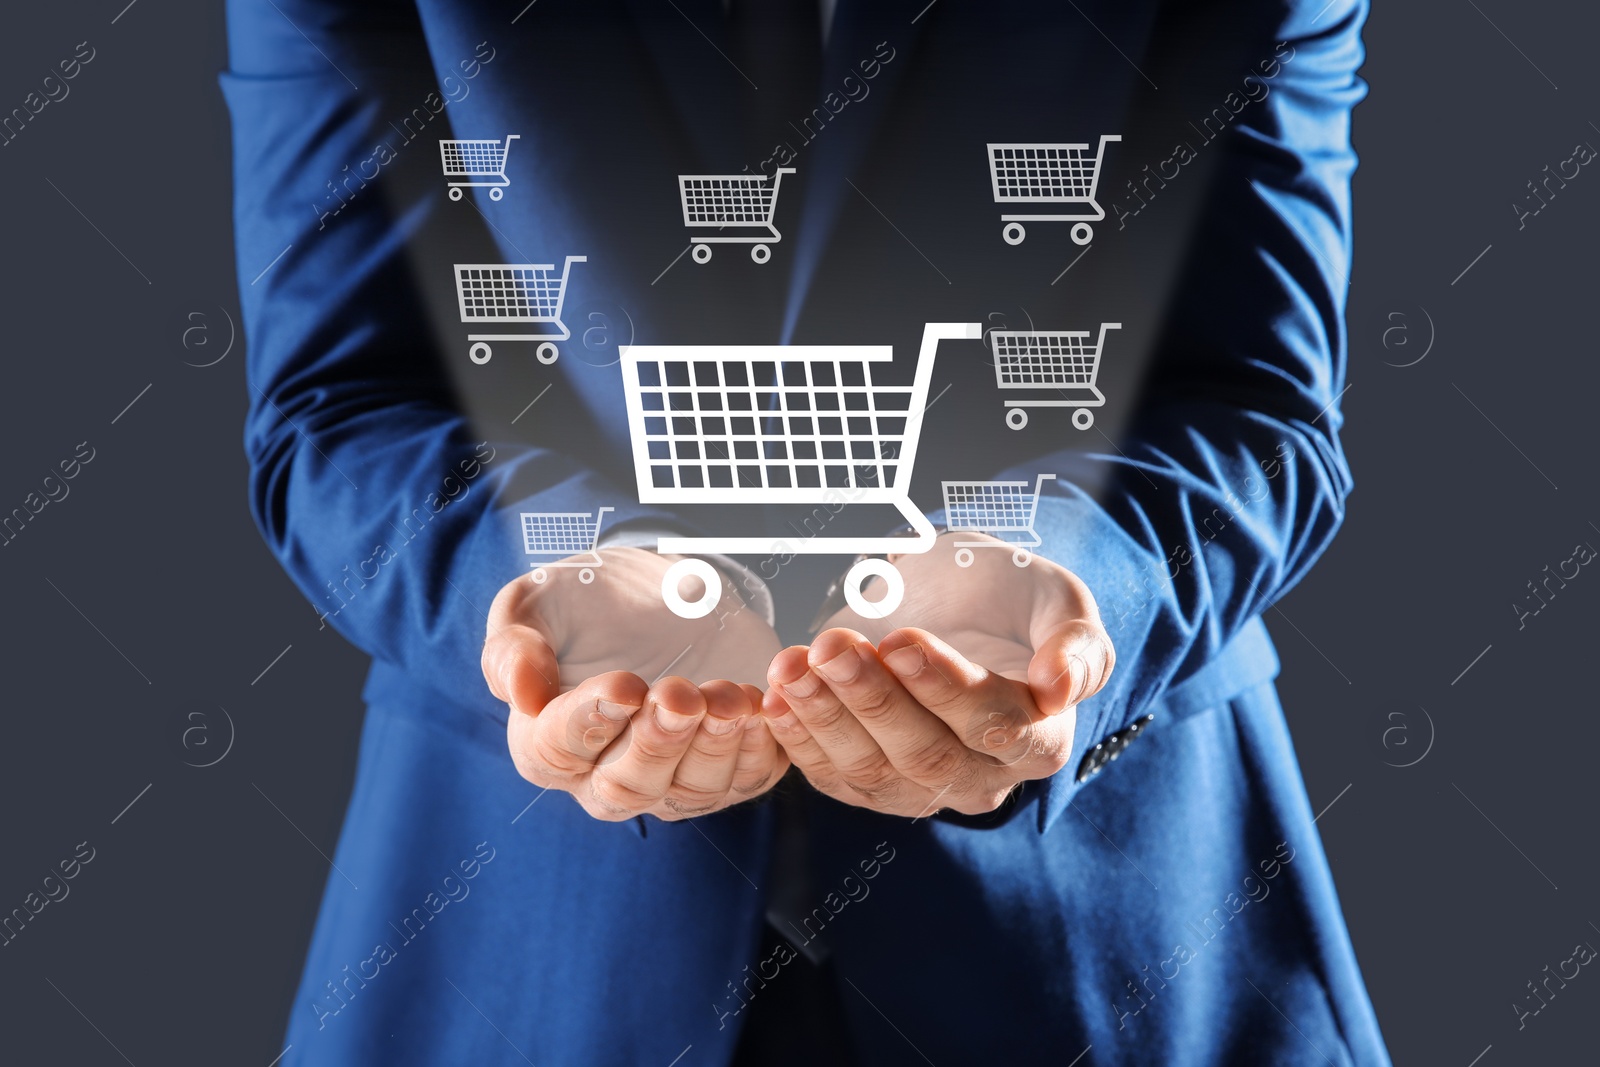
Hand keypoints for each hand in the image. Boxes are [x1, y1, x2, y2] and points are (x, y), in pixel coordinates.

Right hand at [482, 548, 788, 820]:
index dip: (590, 722)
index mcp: (545, 741)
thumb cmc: (586, 601)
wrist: (657, 594)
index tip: (623, 686)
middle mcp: (602, 777)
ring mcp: (668, 782)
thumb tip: (520, 697)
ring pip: (689, 794)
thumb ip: (514, 646)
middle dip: (658, 742)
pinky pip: (743, 781)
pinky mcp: (725, 772)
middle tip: (680, 695)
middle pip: (626, 788)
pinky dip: (756, 750)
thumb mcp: (537, 604)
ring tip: (728, 697)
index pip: (557, 751)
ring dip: (713, 746)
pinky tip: (759, 706)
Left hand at [761, 533, 1113, 817]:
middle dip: (874, 700)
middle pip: (928, 755)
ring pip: (871, 771)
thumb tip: (1061, 689)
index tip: (902, 643)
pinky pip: (831, 776)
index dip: (946, 689)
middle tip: (833, 647)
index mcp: (1039, 738)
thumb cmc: (1010, 597)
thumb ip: (1076, 644)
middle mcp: (982, 776)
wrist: (956, 600)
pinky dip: (799, 739)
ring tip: (795, 666)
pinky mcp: (869, 782)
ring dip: (826, 717)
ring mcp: (922, 787)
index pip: (996, 727)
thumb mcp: (1057, 600)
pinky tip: (775, 698)